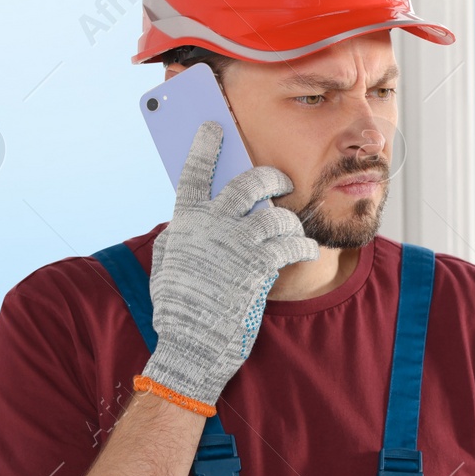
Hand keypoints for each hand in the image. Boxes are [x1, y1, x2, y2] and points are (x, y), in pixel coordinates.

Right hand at [141, 121, 316, 409]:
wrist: (193, 347)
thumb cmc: (181, 309)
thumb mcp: (169, 266)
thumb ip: (181, 237)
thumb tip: (189, 219)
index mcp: (186, 224)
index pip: (194, 174)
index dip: (205, 148)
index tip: (214, 128)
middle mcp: (212, 227)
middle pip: (249, 183)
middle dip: (271, 177)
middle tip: (281, 184)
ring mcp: (236, 245)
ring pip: (277, 214)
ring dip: (290, 223)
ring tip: (292, 236)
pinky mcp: (259, 266)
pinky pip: (291, 243)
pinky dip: (303, 246)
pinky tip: (305, 252)